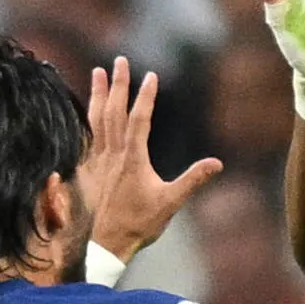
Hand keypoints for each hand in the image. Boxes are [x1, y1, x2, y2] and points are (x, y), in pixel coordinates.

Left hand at [81, 56, 219, 263]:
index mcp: (133, 158)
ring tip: (98, 72)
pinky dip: (88, 117)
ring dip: (99, 94)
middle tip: (120, 60)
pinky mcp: (90, 168)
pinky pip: (88, 135)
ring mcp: (99, 160)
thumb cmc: (140, 224)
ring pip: (97, 119)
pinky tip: (88, 108)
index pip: (140, 119)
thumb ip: (193, 180)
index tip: (151, 76)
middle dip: (119, 84)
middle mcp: (113, 154)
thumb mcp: (171, 202)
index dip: (146, 96)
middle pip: (115, 111)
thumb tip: (216, 163)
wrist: (107, 243)